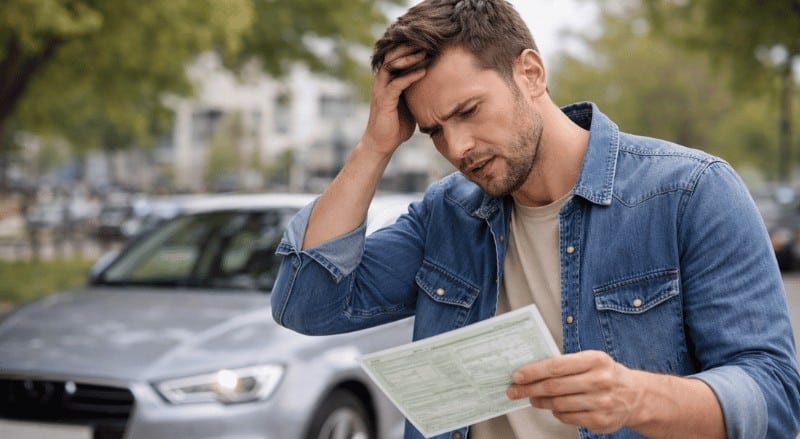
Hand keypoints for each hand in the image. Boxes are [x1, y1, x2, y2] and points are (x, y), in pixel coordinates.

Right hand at [361, 47, 426, 156]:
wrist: (381, 143)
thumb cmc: (396, 125)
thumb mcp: (409, 104)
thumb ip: (416, 93)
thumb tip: (437, 87)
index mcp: (387, 80)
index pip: (395, 56)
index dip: (408, 46)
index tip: (427, 40)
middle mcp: (382, 81)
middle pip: (392, 55)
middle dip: (408, 45)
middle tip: (426, 38)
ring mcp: (381, 90)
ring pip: (392, 66)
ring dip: (409, 57)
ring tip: (425, 51)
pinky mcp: (384, 101)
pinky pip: (397, 84)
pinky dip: (410, 76)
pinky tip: (423, 71)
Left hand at [506, 350, 641, 433]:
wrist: (636, 395)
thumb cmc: (606, 374)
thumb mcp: (591, 360)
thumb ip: (566, 363)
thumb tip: (532, 370)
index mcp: (595, 360)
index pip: (556, 366)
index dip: (533, 371)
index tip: (517, 375)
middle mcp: (600, 381)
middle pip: (554, 387)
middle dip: (529, 389)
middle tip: (514, 390)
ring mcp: (601, 402)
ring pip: (558, 404)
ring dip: (540, 402)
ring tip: (533, 398)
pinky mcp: (600, 420)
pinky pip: (567, 417)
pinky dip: (556, 412)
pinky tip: (554, 407)